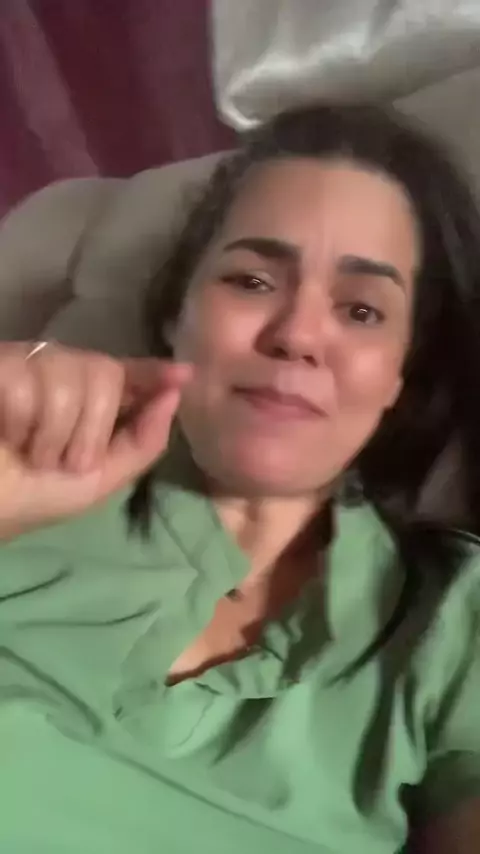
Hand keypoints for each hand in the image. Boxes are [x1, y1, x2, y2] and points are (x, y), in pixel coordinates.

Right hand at [0, 342, 190, 535]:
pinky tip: (7, 435)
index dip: (153, 371)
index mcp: (88, 400)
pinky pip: (26, 382)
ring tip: (32, 453)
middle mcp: (60, 373)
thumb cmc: (32, 497)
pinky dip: (21, 422)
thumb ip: (142, 442)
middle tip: (66, 461)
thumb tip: (174, 394)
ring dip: (55, 431)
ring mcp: (27, 366)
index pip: (126, 372)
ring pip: (68, 375)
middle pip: (104, 371)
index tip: (182, 375)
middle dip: (93, 427)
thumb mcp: (98, 479)